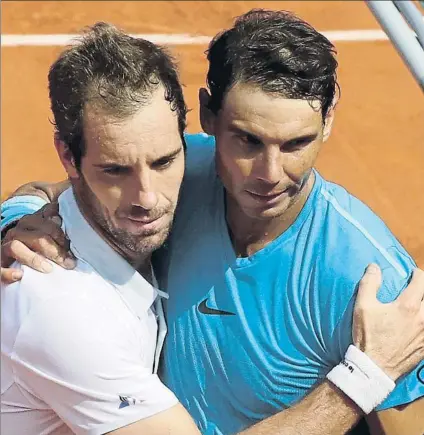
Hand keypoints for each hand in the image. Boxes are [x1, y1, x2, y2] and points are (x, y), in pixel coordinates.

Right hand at [1, 202, 75, 282]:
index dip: (59, 232)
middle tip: (69, 263)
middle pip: (36, 236)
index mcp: (31, 221)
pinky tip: (19, 276)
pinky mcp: (0, 263)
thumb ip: (59, 226)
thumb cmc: (42, 246)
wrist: (18, 258)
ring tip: (49, 269)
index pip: (45, 220)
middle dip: (54, 250)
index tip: (70, 243)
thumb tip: (63, 218)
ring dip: (34, 259)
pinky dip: (7, 272)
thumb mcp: (51, 234)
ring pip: (15, 246)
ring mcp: (6, 246)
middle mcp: (18, 231)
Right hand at [353, 264, 423, 379]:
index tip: (412, 273)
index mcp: (408, 306)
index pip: (421, 282)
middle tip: (418, 288)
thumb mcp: (363, 306)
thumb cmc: (368, 335)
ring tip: (419, 306)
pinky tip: (418, 326)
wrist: (375, 367)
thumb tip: (374, 266)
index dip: (417, 274)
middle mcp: (423, 318)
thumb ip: (369, 283)